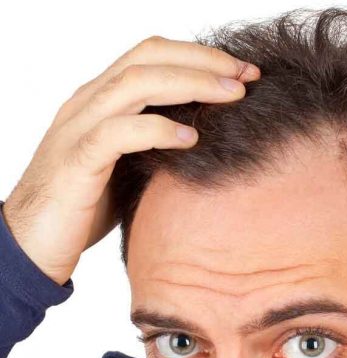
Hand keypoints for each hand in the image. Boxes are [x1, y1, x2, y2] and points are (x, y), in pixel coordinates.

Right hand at [1, 35, 260, 285]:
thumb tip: (211, 138)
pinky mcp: (75, 162)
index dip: (201, 56)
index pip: (152, 56)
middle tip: (249, 75)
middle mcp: (88, 103)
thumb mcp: (129, 166)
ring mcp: (78, 128)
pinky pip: (117, 133)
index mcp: (102, 100)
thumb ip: (156, 143)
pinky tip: (190, 138)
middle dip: (204, 60)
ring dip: (191, 84)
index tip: (246, 72)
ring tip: (232, 95)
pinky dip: (157, 130)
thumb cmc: (85, 207)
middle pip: (148, 57)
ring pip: (135, 84)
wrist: (30, 244)